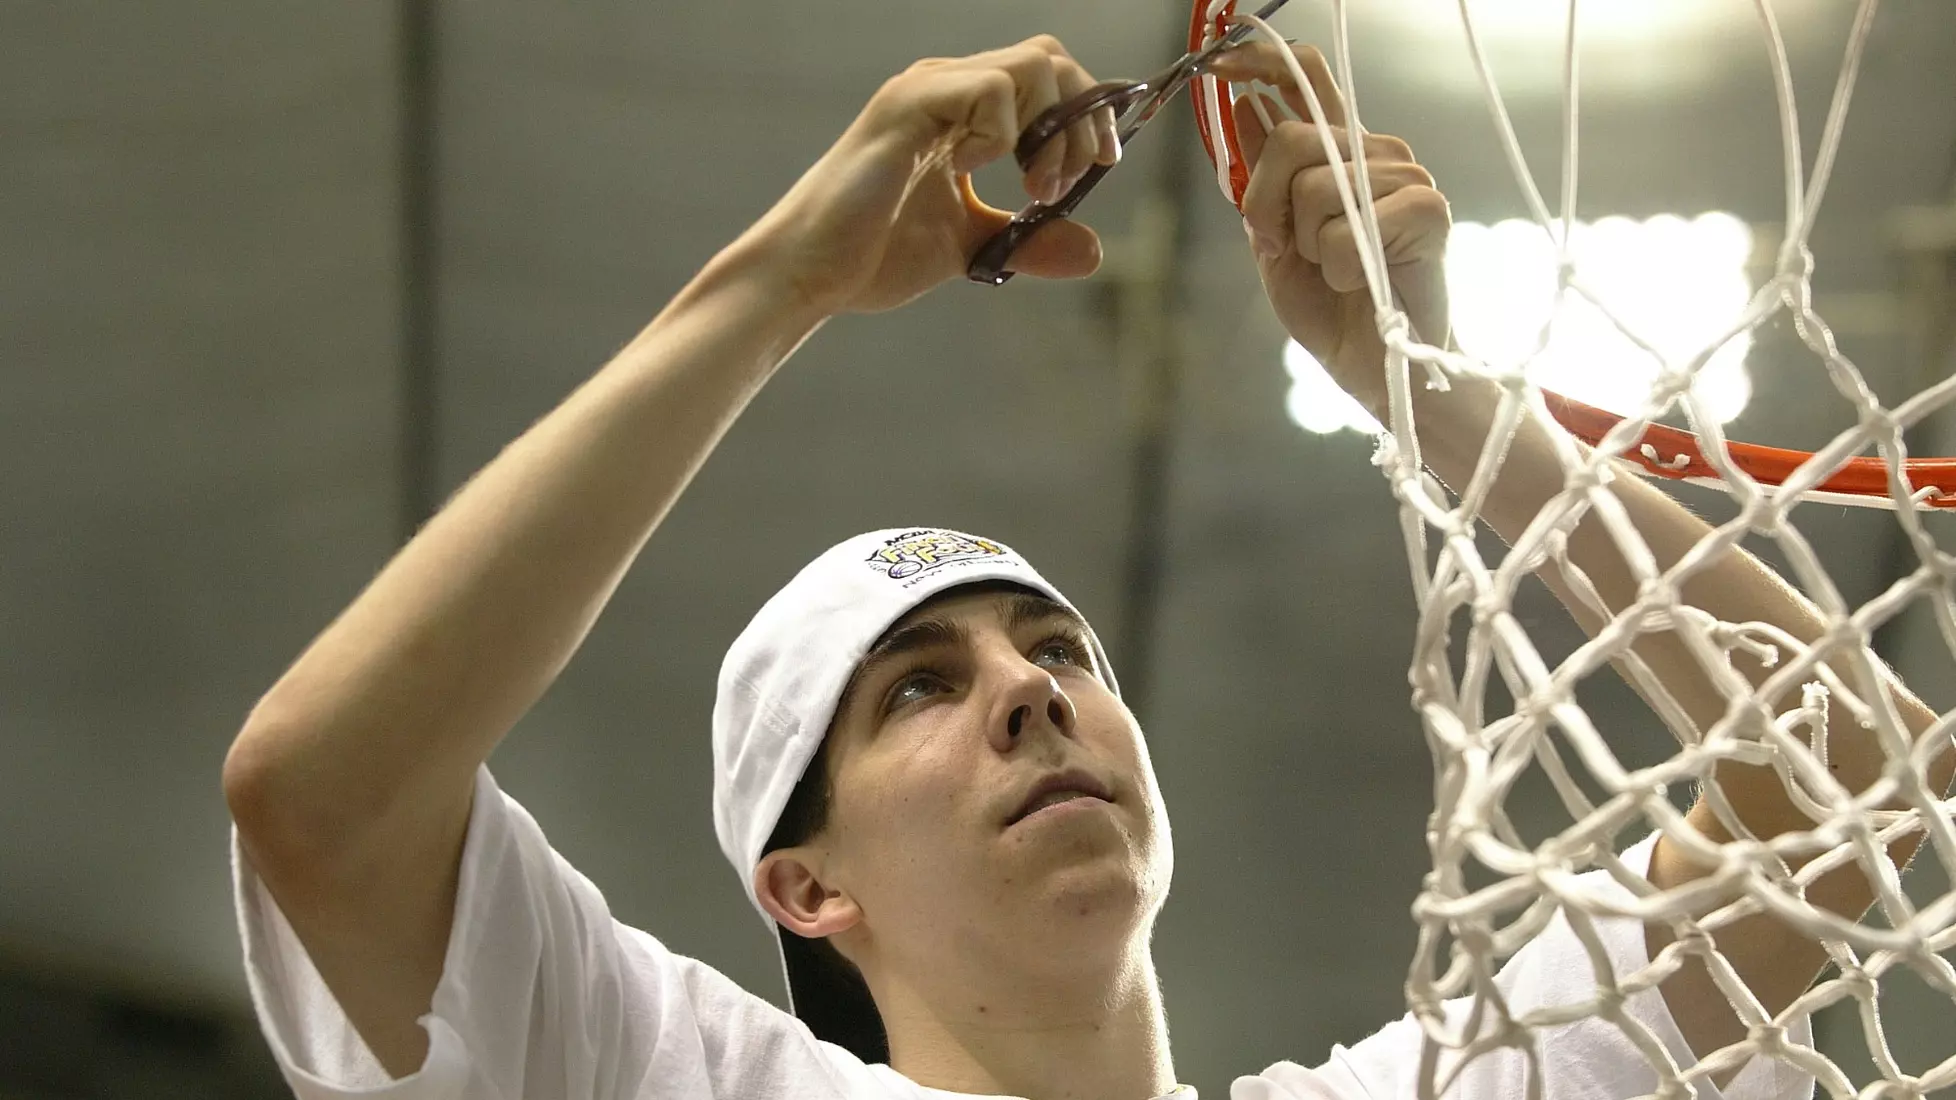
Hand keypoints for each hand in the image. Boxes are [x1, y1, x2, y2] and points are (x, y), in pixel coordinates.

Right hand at [744, 37, 1119, 316]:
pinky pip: (991, 88)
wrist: (813, 275)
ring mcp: (927, 89)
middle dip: (1080, 120)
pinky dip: (1002, 134)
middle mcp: (948, 85)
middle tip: (1060, 185)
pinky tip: (969, 173)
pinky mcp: (908, 104)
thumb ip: (1029, 242)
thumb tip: (1094, 251)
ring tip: (1029, 189)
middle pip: (1050, 57)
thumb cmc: (876, 255)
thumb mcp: (974, 248)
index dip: (1088, 115)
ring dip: (1051, 132)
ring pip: (1032, 65)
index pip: (1050, 76)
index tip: (1098, 167)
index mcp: (964, 109)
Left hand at [1208, 43, 1450, 415]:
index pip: (1305, 77)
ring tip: (1334, 269)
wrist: (1374, 364)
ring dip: (1308, 244)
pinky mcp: (1427, 210)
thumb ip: (1262, 178)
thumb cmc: (1332, 306)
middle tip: (1284, 248)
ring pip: (1314, 187)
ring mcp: (1407, 176)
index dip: (1258, 61)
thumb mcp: (1276, 238)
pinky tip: (1360, 282)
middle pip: (1290, 138)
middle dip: (1265, 204)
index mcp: (1339, 151)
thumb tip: (1245, 108)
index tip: (1217, 66)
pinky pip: (1346, 230)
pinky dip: (1338, 268)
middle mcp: (1375, 152)